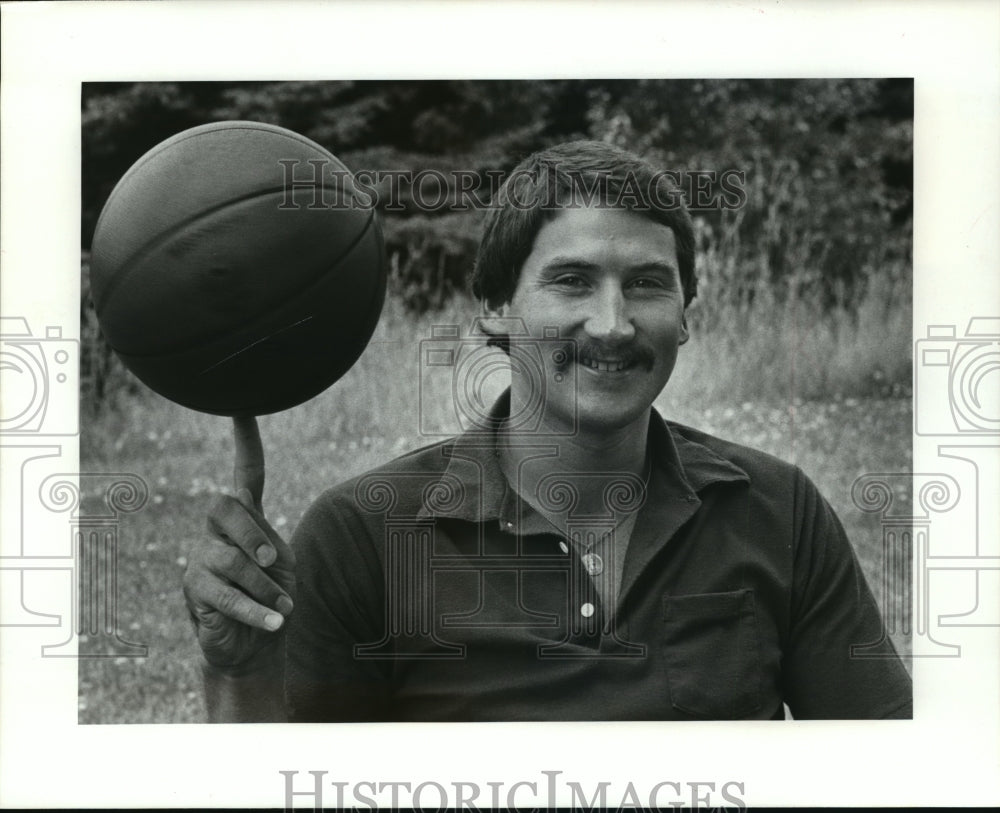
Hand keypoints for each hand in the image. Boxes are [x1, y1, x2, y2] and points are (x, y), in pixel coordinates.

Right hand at [183, 416, 295, 671]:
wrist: (259, 647)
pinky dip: (256, 610)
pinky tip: (275, 621)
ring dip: (265, 587)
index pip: (246, 476)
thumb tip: (251, 530)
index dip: (246, 446)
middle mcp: (217, 533)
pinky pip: (225, 595)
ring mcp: (201, 560)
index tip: (244, 411)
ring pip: (229, 559)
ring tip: (284, 609)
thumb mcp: (280, 564)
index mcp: (246, 521)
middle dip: (252, 533)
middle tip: (276, 562)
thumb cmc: (274, 599)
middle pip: (225, 505)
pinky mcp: (194, 591)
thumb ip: (266, 538)